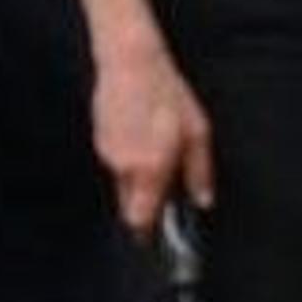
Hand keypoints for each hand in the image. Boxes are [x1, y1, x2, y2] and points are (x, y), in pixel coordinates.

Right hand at [91, 38, 210, 238]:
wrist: (130, 64)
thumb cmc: (167, 95)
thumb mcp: (198, 132)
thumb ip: (199, 171)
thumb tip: (202, 200)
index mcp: (150, 168)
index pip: (139, 217)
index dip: (146, 230)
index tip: (154, 238)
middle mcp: (123, 166)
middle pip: (130, 201)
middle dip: (147, 199)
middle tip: (167, 182)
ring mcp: (107, 153)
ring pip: (124, 179)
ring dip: (140, 173)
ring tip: (157, 147)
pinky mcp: (99, 139)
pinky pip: (116, 159)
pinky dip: (129, 155)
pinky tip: (141, 132)